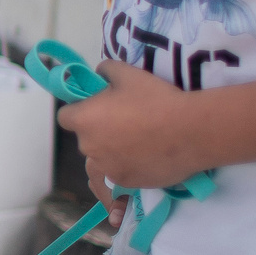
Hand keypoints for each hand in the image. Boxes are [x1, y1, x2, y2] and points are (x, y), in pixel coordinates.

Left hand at [57, 60, 209, 197]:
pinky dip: (128, 166)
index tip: (98, 108)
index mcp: (84, 120)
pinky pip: (119, 173)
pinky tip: (147, 157)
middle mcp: (88, 148)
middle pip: (86, 138)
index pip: (65, 117)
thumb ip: (106, 70)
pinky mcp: (126, 183)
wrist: (190, 131)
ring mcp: (106, 168)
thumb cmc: (156, 99)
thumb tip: (99, 73)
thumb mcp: (128, 73)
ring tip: (137, 143)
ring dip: (111, 151)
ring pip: (101, 159)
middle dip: (99, 131)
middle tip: (126, 122)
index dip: (79, 111)